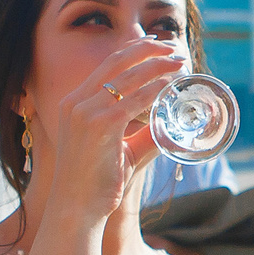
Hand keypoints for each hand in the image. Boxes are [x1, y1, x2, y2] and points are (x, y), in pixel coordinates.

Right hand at [35, 39, 184, 223]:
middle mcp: (76, 102)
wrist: (75, 209)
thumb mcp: (118, 150)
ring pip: (129, 77)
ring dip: (158, 67)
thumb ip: (141, 135)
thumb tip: (169, 127)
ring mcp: (85, 112)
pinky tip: (171, 87)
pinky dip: (155, 90)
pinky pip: (134, 100)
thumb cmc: (95, 184)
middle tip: (174, 48)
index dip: (133, 51)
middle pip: (117, 62)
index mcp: (74, 103)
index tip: (155, 45)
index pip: (106, 66)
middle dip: (149, 50)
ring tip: (180, 64)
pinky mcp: (100, 125)